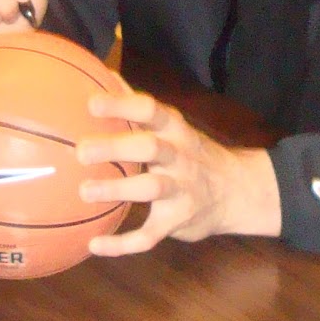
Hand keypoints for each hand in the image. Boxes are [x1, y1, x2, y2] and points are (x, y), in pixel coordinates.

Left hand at [76, 90, 280, 255]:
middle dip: (116, 147)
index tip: (92, 104)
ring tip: (85, 191)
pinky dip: (123, 244)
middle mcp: (180, 157)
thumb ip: (140, 107)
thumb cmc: (192, 153)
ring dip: (118, 189)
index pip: (151, 110)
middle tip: (81, 151)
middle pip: (150, 147)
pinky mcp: (178, 222)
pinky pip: (150, 235)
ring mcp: (181, 191)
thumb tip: (107, 76)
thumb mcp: (173, 126)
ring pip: (151, 188)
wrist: (237, 192)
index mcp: (175, 130)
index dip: (123, 105)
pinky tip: (94, 244)